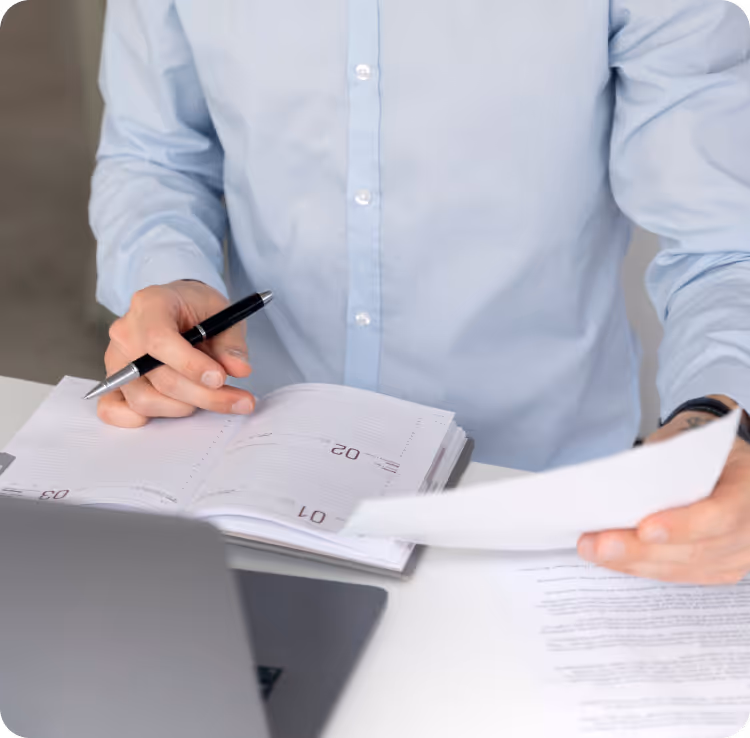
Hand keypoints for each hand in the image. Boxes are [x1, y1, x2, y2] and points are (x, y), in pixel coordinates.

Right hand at [98, 280, 254, 427]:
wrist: (178, 307)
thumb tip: (239, 369)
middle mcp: (126, 333)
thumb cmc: (197, 309)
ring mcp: (116, 360)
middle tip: (239, 400)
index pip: (160, 340)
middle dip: (204, 395)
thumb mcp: (222, 314)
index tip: (220, 379)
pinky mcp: (114, 382)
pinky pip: (113, 409)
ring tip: (213, 398)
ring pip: (144, 399)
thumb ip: (231, 342)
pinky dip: (138, 419)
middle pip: (159, 377)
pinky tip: (172, 411)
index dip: (190, 364)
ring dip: (185, 407)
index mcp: (150, 305)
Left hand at [577, 398, 749, 584]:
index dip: (683, 526)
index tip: (644, 529)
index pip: (720, 515)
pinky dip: (642, 567)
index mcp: (749, 488)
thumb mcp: (687, 444)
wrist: (722, 462)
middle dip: (640, 550)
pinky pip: (680, 575)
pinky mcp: (721, 569)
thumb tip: (618, 487)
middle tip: (598, 545)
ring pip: (683, 567)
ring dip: (633, 562)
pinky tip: (611, 560)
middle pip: (695, 549)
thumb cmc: (700, 449)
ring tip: (592, 550)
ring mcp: (739, 554)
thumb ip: (665, 466)